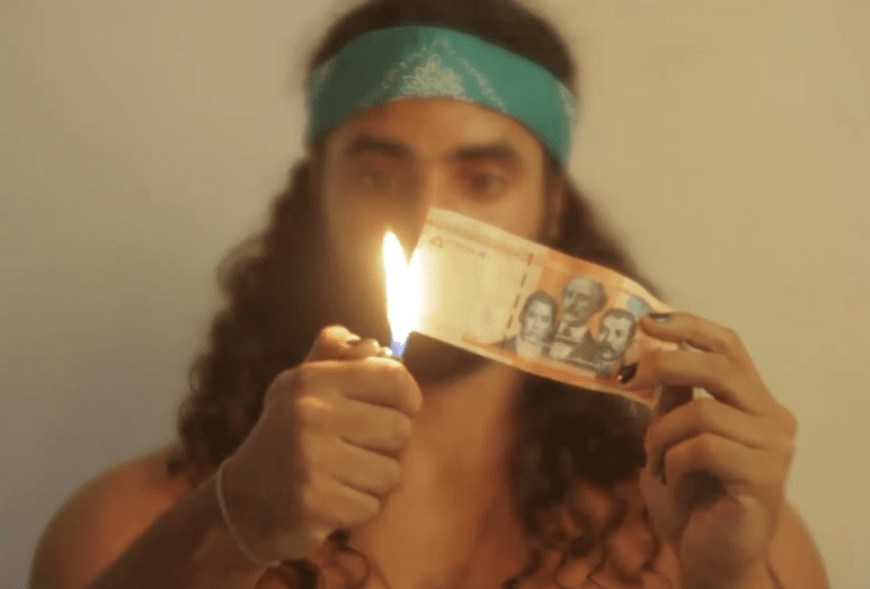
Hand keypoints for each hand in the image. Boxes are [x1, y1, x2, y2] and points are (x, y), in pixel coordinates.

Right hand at [219, 326, 421, 562]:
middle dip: (392, 447)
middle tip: (363, 452)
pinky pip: (374, 506)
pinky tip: (335, 500)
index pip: (393, 377)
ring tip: (347, 477)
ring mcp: (311, 459)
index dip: (410, 395)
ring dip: (377, 482)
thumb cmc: (285, 439)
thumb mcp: (299, 389)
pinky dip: (361, 509)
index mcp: (311, 379)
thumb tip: (374, 346)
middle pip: (400, 428)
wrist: (240, 504)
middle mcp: (310, 413)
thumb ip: (335, 359)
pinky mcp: (315, 503)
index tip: (402, 409)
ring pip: (392, 472)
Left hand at [623, 312, 796, 587]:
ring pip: (701, 412)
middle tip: (630, 377)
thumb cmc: (691, 496)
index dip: (689, 326)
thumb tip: (649, 355)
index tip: (647, 320)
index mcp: (754, 401)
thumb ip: (673, 398)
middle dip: (666, 365)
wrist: (709, 557)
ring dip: (661, 436)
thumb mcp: (673, 436)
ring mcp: (773, 448)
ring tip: (656, 463)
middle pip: (720, 366)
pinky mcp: (762, 477)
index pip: (729, 346)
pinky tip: (673, 481)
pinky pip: (702, 448)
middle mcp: (772, 418)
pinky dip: (674, 461)